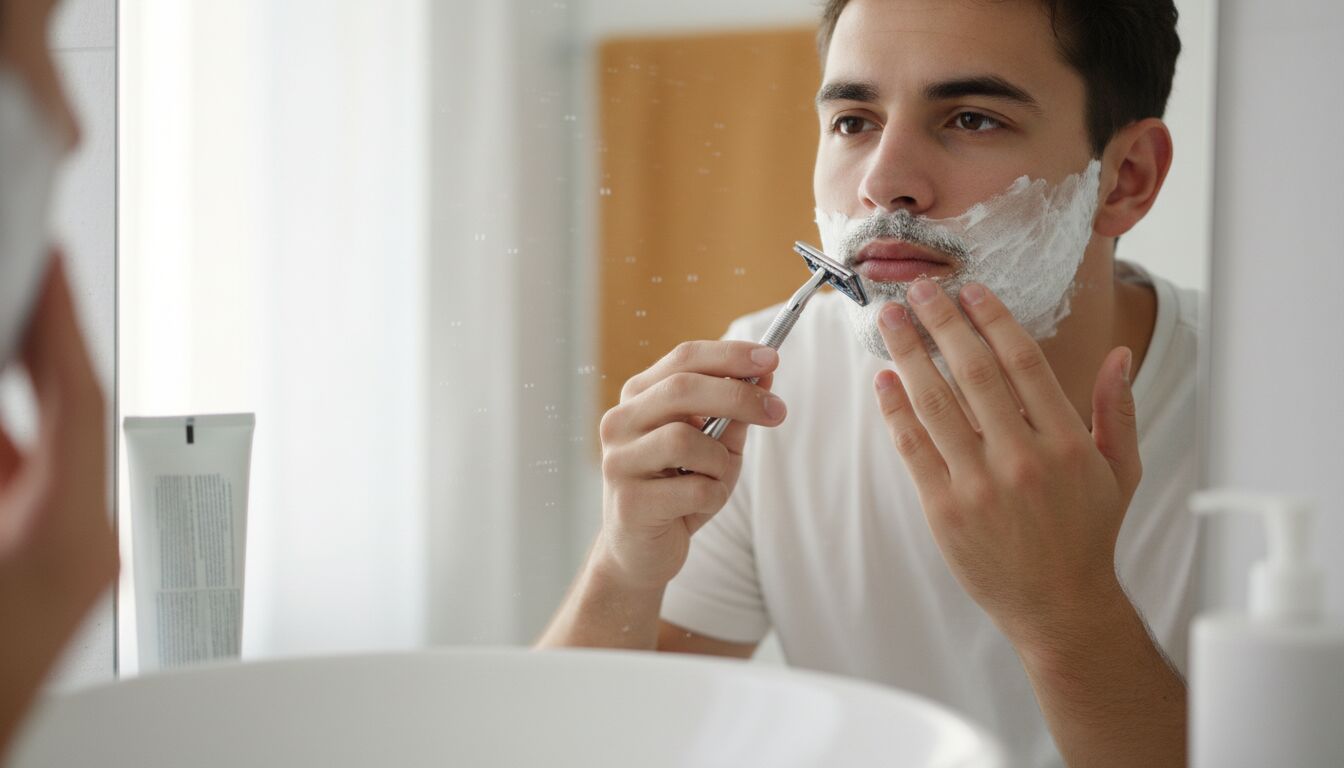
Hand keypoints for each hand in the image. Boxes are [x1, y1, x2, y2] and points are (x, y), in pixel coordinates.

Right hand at [0, 255, 118, 747]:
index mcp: (72, 533)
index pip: (78, 396)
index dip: (58, 319)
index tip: (47, 261)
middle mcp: (91, 546)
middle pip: (65, 417)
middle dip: (28, 352)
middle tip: (14, 287)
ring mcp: (79, 565)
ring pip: (46, 454)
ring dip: (12, 404)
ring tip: (2, 334)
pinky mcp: (57, 577)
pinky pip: (34, 490)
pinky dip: (7, 451)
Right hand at [595, 341, 785, 590]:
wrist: (640, 553)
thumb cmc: (680, 492)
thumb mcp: (716, 448)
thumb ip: (735, 413)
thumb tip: (765, 374)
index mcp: (639, 398)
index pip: (684, 359)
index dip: (730, 355)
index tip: (772, 358)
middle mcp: (620, 422)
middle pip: (683, 389)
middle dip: (738, 396)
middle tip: (777, 412)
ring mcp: (619, 461)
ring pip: (686, 440)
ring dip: (719, 462)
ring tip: (714, 480)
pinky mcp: (629, 502)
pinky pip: (694, 489)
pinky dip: (713, 496)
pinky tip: (697, 507)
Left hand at [872, 279, 1138, 650]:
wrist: (1059, 605)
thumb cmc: (1088, 534)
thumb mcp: (1121, 470)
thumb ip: (1117, 409)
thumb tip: (1118, 355)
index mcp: (1066, 442)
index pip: (1023, 362)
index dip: (991, 319)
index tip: (969, 290)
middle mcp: (1022, 458)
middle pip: (974, 372)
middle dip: (941, 323)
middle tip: (918, 289)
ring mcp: (979, 484)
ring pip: (936, 403)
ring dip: (908, 354)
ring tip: (889, 319)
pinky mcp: (944, 510)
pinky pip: (913, 448)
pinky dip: (895, 410)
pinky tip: (884, 379)